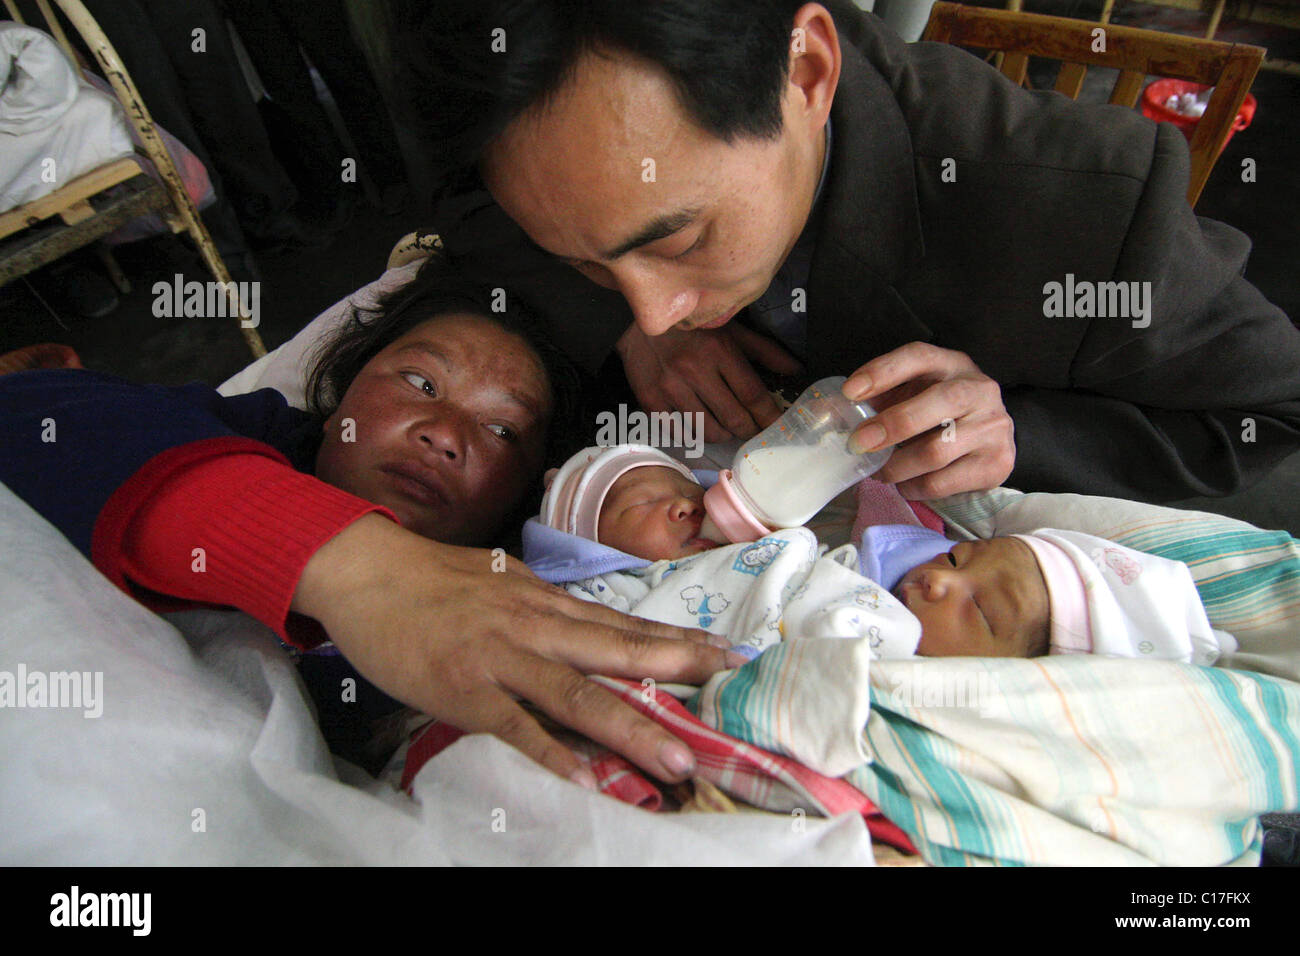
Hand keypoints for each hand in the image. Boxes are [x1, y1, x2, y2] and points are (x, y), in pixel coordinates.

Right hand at [292, 515, 738, 786]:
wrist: (366, 572)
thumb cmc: (433, 581)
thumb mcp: (502, 583)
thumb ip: (545, 611)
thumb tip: (585, 629)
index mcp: (546, 602)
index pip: (622, 623)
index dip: (676, 637)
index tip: (727, 650)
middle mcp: (535, 624)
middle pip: (617, 650)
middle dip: (678, 669)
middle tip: (731, 685)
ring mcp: (501, 657)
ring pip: (576, 693)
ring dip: (629, 726)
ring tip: (674, 757)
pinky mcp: (464, 688)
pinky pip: (514, 726)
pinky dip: (551, 751)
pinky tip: (584, 776)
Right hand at [616, 322, 802, 442]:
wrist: (635, 324)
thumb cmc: (690, 329)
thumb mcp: (729, 330)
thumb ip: (764, 350)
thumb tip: (795, 369)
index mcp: (719, 350)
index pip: (753, 394)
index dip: (768, 415)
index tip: (775, 425)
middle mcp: (695, 370)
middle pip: (733, 417)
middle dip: (748, 429)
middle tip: (751, 429)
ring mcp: (671, 387)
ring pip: (708, 430)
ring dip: (723, 434)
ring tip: (727, 428)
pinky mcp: (651, 401)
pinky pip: (681, 433)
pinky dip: (695, 435)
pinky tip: (701, 426)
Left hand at [842, 343, 1014, 498]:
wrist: (991, 439)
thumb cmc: (940, 414)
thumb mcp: (912, 395)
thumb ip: (878, 399)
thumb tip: (827, 410)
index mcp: (953, 364)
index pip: (919, 357)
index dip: (883, 372)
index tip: (850, 392)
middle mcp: (980, 390)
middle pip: (940, 402)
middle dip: (893, 424)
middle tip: (858, 443)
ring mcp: (994, 427)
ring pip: (937, 450)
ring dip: (897, 465)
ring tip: (879, 471)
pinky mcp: (997, 463)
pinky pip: (944, 481)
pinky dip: (914, 486)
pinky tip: (905, 483)